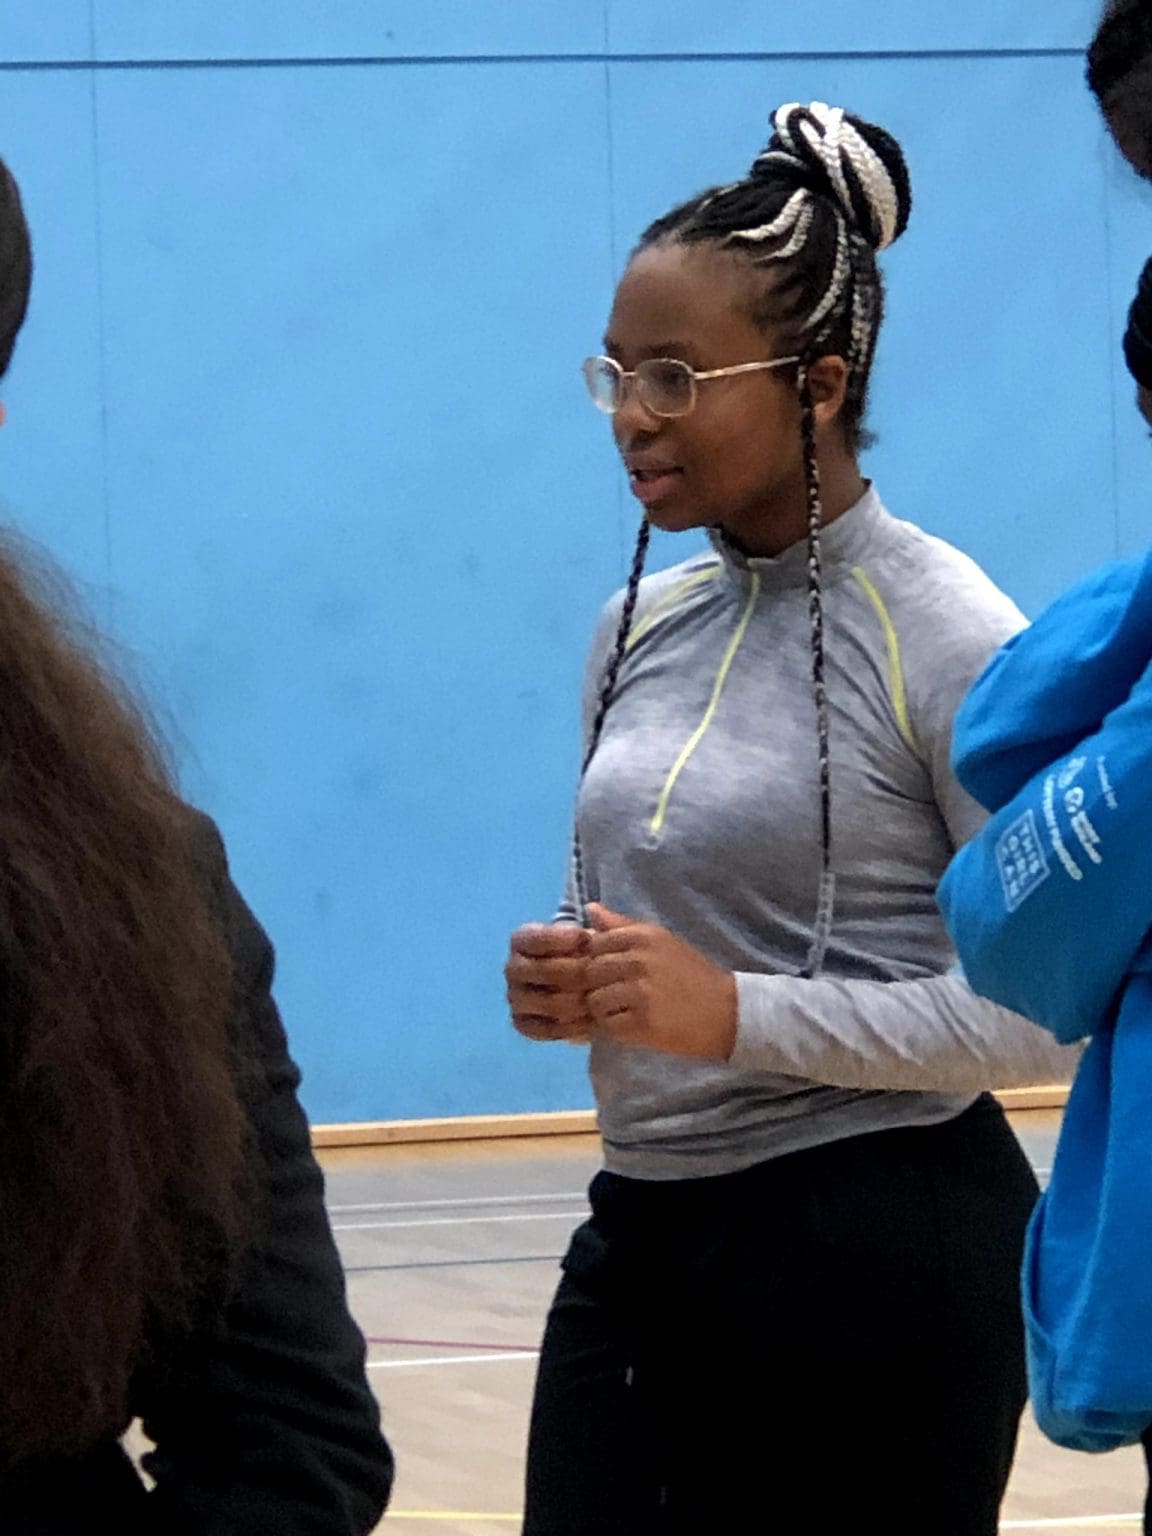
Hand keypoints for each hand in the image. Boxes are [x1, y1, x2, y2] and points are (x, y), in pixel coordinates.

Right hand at [505, 923, 592, 1042]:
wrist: (584, 985)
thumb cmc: (586, 953)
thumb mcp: (596, 935)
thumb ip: (599, 923)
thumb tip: (594, 910)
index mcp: (522, 940)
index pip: (536, 939)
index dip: (561, 938)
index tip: (587, 938)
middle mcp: (513, 968)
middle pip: (542, 971)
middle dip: (576, 972)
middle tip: (600, 975)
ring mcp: (515, 997)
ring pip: (545, 1002)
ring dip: (576, 1002)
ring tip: (600, 999)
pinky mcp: (521, 1022)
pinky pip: (542, 1029)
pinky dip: (568, 1027)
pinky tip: (590, 1022)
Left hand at [584, 904, 737, 1059]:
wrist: (727, 1012)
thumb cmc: (691, 974)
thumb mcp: (661, 941)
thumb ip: (622, 925)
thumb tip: (589, 909)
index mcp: (643, 936)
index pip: (594, 944)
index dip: (596, 960)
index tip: (610, 972)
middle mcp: (640, 960)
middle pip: (590, 972)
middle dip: (596, 986)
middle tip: (616, 995)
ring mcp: (641, 992)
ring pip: (594, 1000)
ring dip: (604, 1010)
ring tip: (625, 1011)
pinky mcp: (643, 1023)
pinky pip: (607, 1025)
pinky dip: (614, 1029)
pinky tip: (632, 1025)